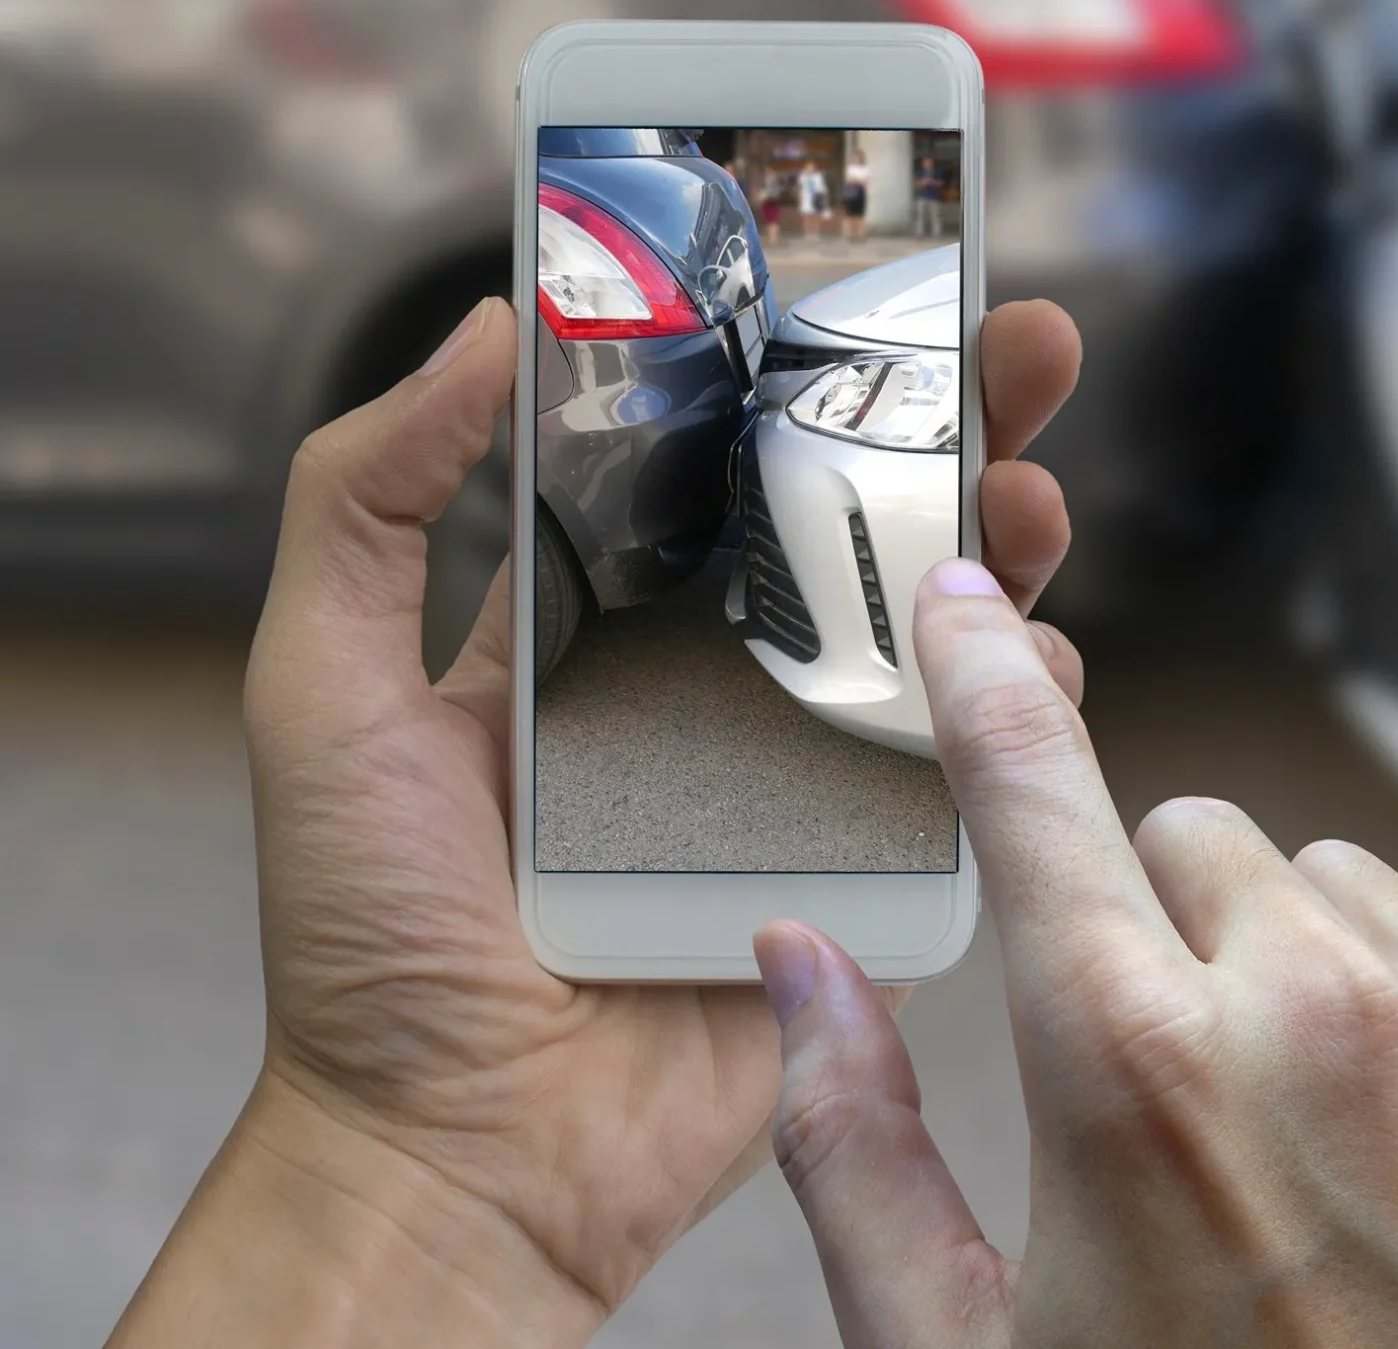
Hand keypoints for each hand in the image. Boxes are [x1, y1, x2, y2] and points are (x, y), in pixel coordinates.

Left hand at [112, 296, 1083, 1344]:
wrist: (462, 1154)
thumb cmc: (374, 940)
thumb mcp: (323, 687)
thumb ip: (367, 499)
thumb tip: (485, 324)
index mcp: (607, 630)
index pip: (726, 470)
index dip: (803, 377)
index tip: (870, 287)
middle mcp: (722, 690)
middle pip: (865, 530)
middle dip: (953, 430)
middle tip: (1019, 349)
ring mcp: (809, 782)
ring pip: (943, 636)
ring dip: (1006, 549)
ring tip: (1028, 498)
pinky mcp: (875, 876)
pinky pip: (975, 776)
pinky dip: (1022, 706)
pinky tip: (1030, 658)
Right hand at [757, 568, 1397, 1346]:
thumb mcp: (945, 1346)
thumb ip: (848, 1136)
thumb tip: (796, 963)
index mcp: (1129, 1060)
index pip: (1034, 788)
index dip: (981, 679)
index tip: (966, 600)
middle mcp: (1314, 1016)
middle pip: (1194, 831)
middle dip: (1152, 921)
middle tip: (1153, 1075)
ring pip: (1343, 879)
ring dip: (1297, 961)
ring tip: (1284, 1124)